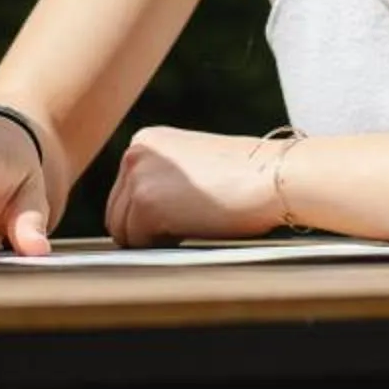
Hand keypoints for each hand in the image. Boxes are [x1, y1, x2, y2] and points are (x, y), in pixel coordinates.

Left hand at [105, 125, 277, 246]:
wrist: (271, 176)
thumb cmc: (245, 177)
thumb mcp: (191, 168)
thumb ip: (161, 182)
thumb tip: (136, 221)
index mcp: (146, 141)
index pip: (123, 194)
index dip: (147, 216)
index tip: (180, 216)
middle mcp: (134, 153)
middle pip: (116, 213)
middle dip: (143, 230)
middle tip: (185, 229)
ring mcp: (136, 177)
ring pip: (123, 231)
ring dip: (152, 240)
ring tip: (191, 227)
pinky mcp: (145, 203)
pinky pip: (138, 244)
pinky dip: (161, 247)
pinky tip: (192, 230)